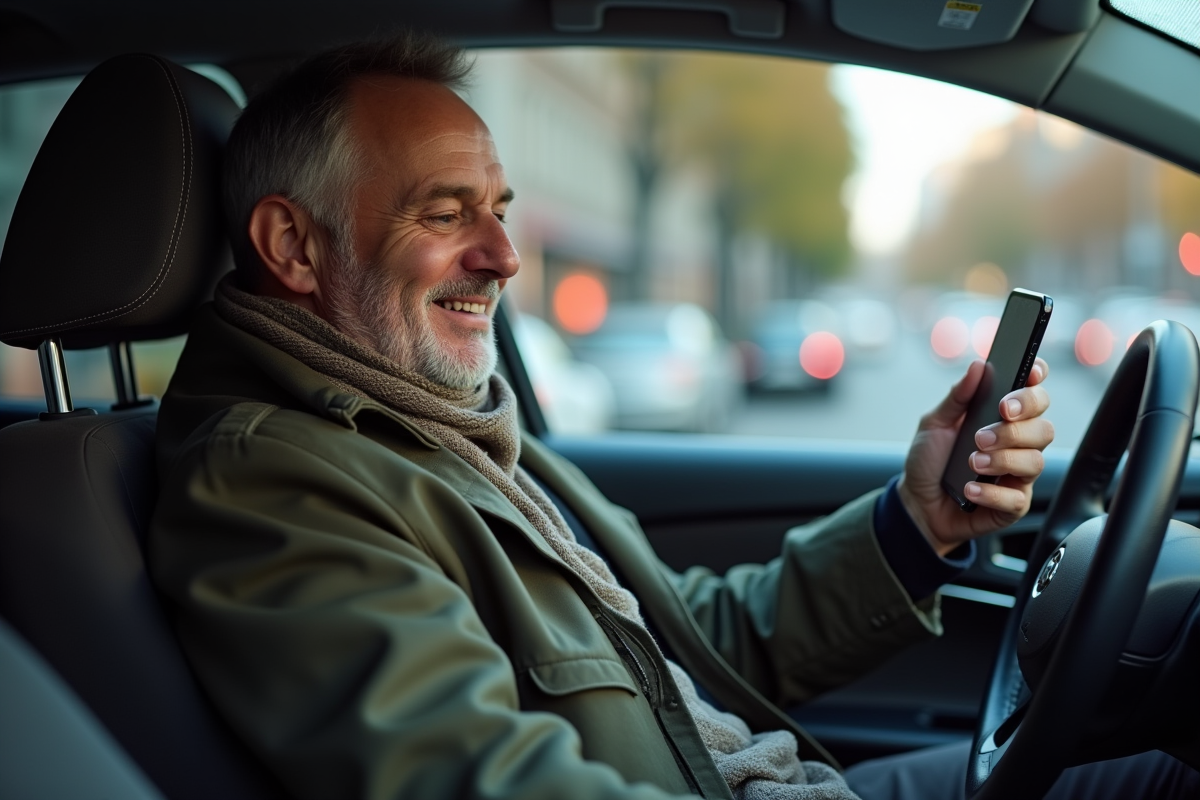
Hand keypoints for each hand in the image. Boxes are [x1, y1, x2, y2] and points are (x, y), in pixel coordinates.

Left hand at [897, 358, 1053, 556]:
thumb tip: (978, 366)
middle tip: (981, 436)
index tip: (1028, 375)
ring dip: (1001, 460)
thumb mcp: (935, 423)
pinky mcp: (1014, 504)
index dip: (1037, 382)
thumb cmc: (931, 460)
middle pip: (1044, 428)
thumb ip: (957, 396)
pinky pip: (1017, 497)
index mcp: (1003, 418)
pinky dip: (991, 493)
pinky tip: (969, 490)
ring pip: (1035, 462)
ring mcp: (1018, 474)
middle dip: (1014, 429)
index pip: (1034, 394)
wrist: (917, 502)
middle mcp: (1018, 443)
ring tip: (972, 462)